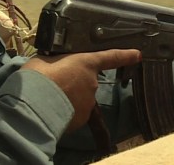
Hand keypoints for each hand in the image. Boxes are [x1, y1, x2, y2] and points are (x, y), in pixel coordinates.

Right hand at [22, 49, 141, 130]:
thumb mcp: (46, 59)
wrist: (35, 105)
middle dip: (73, 82)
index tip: (138, 55)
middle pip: (86, 81)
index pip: (111, 57)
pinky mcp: (82, 119)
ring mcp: (88, 102)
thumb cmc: (40, 76)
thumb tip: (54, 65)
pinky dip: (66, 111)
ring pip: (80, 98)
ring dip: (69, 98)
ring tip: (50, 98)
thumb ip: (57, 62)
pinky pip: (75, 112)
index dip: (125, 56)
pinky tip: (52, 110)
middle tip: (55, 83)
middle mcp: (92, 82)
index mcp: (86, 63)